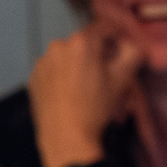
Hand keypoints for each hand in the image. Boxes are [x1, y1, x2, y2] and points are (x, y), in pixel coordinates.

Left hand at [28, 23, 142, 166]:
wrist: (66, 138)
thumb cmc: (96, 107)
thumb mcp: (121, 79)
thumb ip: (132, 53)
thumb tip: (134, 42)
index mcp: (81, 41)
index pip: (103, 28)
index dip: (114, 38)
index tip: (119, 51)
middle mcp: (57, 45)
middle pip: (82, 43)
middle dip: (93, 53)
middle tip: (102, 74)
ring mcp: (42, 62)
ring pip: (65, 57)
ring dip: (75, 64)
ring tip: (82, 87)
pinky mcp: (32, 78)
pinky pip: (51, 71)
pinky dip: (60, 77)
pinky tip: (67, 94)